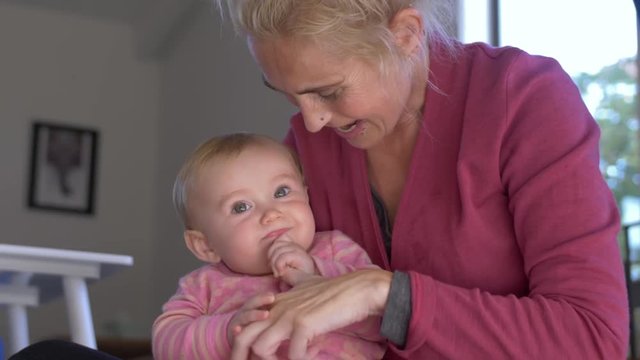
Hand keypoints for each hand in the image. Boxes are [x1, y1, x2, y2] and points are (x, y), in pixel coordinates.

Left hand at [231, 269, 391, 359]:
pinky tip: (315, 351)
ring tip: (293, 358)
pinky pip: (292, 355)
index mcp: (276, 304)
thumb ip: (293, 279)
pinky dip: (301, 359)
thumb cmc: (335, 289)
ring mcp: (289, 316)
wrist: (358, 289)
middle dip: (246, 357)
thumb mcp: (307, 281)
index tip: (259, 353)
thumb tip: (284, 273)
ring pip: (260, 348)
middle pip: (243, 338)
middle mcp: (278, 309)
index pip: (246, 324)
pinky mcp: (304, 324)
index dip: (244, 342)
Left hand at [267, 239, 315, 284]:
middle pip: (277, 244)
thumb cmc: (292, 277)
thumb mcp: (282, 265)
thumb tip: (270, 252)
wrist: (304, 288)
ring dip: (274, 264)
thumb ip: (277, 255)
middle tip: (275, 270)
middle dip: (272, 258)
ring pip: (278, 251)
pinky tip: (282, 273)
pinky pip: (282, 258)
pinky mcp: (300, 256)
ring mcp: (300, 250)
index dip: (272, 252)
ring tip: (279, 273)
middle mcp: (297, 246)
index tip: (274, 264)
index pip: (279, 241)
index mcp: (293, 245)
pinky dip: (279, 266)